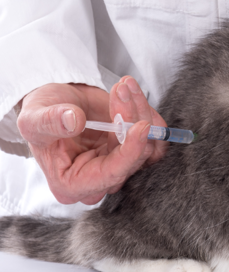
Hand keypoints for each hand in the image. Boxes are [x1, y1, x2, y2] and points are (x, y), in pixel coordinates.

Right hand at [16, 76, 166, 204]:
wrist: (58, 103)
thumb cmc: (42, 117)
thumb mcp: (33, 118)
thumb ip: (49, 122)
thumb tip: (73, 121)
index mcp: (71, 185)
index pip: (110, 175)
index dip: (129, 152)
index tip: (141, 125)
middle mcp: (100, 181)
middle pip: (134, 159)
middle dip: (130, 119)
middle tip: (120, 90)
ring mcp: (120, 165)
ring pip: (149, 145)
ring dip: (140, 111)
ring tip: (124, 86)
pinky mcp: (134, 149)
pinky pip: (153, 134)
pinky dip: (145, 110)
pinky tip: (130, 91)